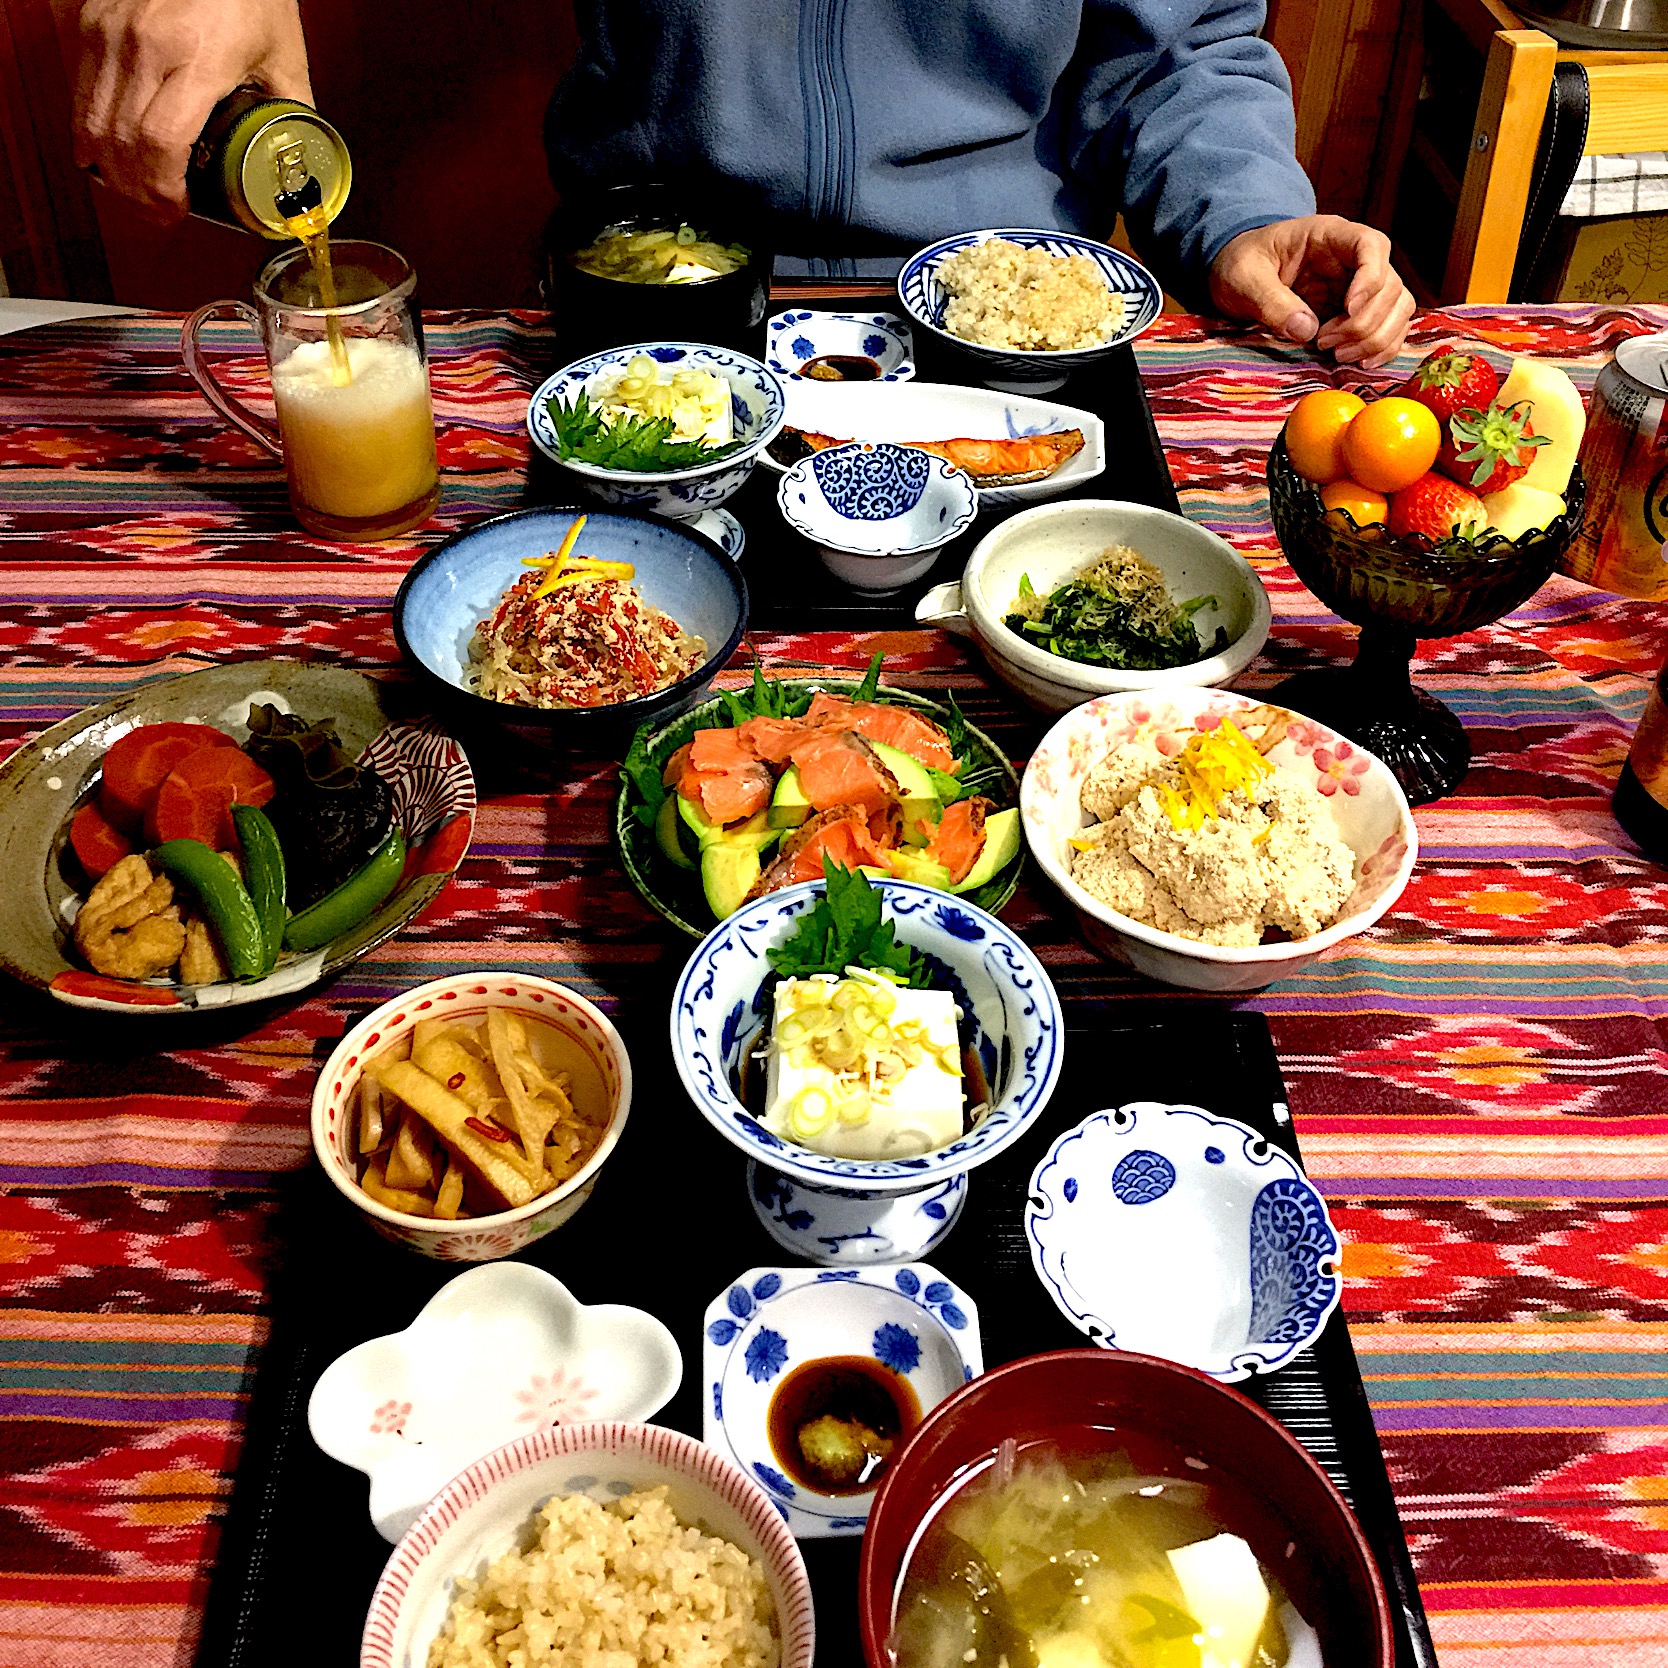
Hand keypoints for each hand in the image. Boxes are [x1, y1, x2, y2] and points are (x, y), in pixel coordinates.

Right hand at [73, 0, 312, 222]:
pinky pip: (80, 92)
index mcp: (196, 59)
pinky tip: (110, 154)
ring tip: (136, 193)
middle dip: (134, 193)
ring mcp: (109, 32)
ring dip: (109, 169)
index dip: (160, 190)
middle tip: (157, 214)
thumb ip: (292, 115)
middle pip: (120, 143)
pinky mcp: (91, 22)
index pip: (160, 144)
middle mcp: (143, 45)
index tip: (174, 211)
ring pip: (90, 122)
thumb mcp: (285, 57)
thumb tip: (300, 167)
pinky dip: (90, 132)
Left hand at [1208, 215, 1415, 369]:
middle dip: (1364, 322)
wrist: (1238, 275)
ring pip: (1398, 308)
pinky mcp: (1359, 312)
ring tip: (1337, 354)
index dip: (1370, 279)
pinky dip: (1382, 348)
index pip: (1371, 245)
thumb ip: (1270, 301)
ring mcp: (1361, 286)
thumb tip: (1306, 329)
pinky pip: (1390, 328)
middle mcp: (1354, 259)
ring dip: (1375, 338)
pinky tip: (1358, 362)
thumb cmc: (1242, 265)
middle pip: (1390, 285)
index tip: (1347, 309)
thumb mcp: (1244, 278)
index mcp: (1329, 236)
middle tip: (1325, 344)